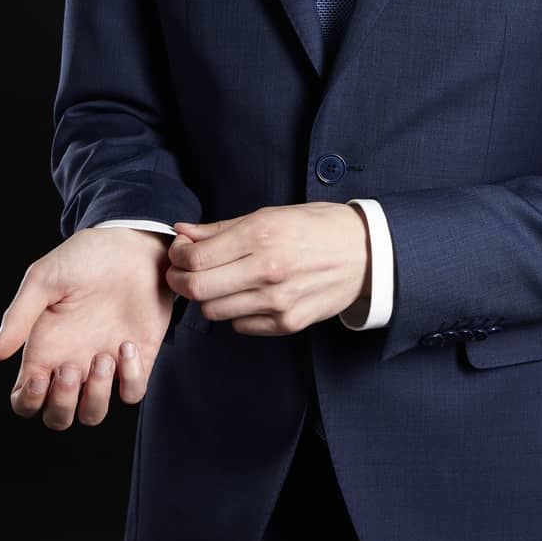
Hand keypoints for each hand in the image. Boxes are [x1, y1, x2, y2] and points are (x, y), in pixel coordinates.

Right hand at [0, 227, 175, 428]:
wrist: (133, 243)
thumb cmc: (85, 258)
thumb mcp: (45, 278)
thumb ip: (19, 315)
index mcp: (44, 349)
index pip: (25, 400)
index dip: (28, 402)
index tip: (40, 378)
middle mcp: (72, 363)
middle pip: (58, 418)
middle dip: (61, 406)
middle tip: (70, 369)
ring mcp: (105, 365)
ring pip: (93, 415)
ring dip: (95, 396)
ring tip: (103, 357)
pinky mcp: (138, 358)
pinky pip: (131, 393)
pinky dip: (130, 378)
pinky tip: (127, 345)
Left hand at [168, 202, 370, 335]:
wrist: (364, 253)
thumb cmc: (316, 227)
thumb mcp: (270, 215)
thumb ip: (221, 228)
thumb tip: (182, 233)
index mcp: (260, 234)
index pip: (195, 258)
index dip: (177, 257)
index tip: (179, 253)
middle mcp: (266, 269)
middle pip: (197, 289)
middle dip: (180, 281)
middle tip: (182, 272)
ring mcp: (277, 301)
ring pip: (214, 311)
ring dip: (209, 297)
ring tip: (221, 282)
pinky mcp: (287, 323)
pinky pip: (240, 325)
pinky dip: (236, 312)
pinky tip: (249, 295)